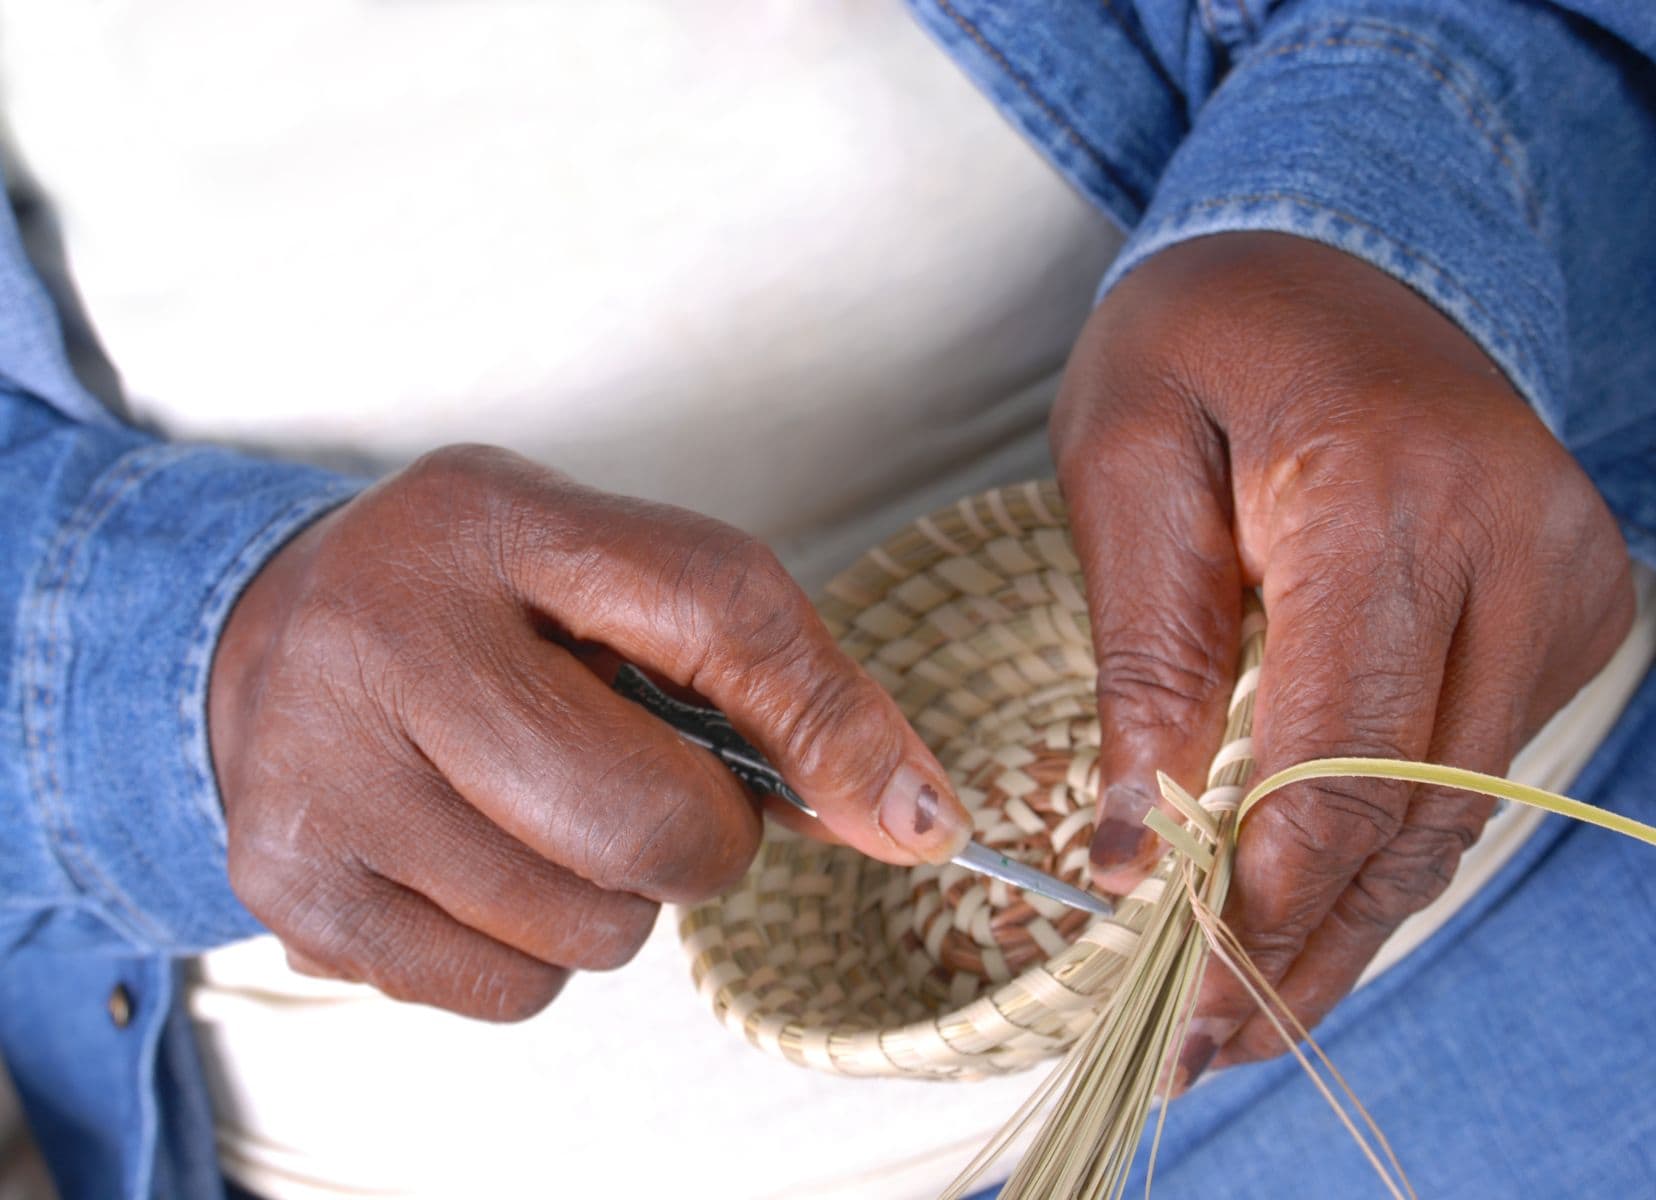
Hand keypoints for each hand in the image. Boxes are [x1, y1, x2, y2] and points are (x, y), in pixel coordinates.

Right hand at [208, 445, 968, 1019]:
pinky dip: (536, 954)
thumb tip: (915, 821)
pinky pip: (510, 993)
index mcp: (495, 521)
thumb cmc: (483, 609)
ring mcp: (323, 771)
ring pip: (589, 929)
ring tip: (540, 815)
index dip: (833, 725)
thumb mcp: (611, 579)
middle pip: (649, 821)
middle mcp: (388, 636)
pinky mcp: (296, 889)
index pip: (717, 611)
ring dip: (613, 900)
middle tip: (653, 793)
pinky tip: (480, 867)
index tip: (909, 814)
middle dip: (700, 840)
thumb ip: (768, 675)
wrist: (273, 643)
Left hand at [1051, 233, 1632, 1078]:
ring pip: (1455, 809)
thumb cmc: (1202, 342)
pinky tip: (1316, 912)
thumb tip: (1142, 843)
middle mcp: (1510, 541)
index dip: (1261, 895)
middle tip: (1202, 1047)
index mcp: (1380, 490)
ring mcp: (1566, 575)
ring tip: (1248, 1014)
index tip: (1180, 998)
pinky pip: (1475, 765)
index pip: (1337, 751)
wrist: (1339, 254)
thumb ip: (1145, 652)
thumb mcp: (1127, 464)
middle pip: (1409, 808)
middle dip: (1301, 945)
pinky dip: (1394, 847)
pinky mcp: (1575, 602)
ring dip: (1349, 920)